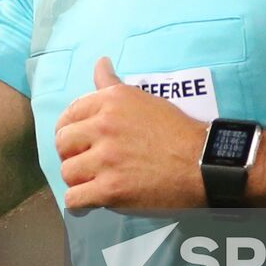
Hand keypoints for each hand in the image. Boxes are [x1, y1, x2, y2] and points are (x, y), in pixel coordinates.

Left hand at [55, 58, 207, 209]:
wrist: (203, 163)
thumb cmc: (177, 131)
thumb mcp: (143, 99)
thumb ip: (113, 85)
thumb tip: (100, 62)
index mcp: (111, 101)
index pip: (69, 114)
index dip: (72, 130)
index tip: (81, 141)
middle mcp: (104, 126)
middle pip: (63, 142)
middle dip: (72, 154)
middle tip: (88, 162)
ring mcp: (107, 159)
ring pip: (67, 172)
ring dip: (78, 180)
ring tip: (93, 182)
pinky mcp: (111, 189)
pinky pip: (74, 199)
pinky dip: (80, 203)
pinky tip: (91, 201)